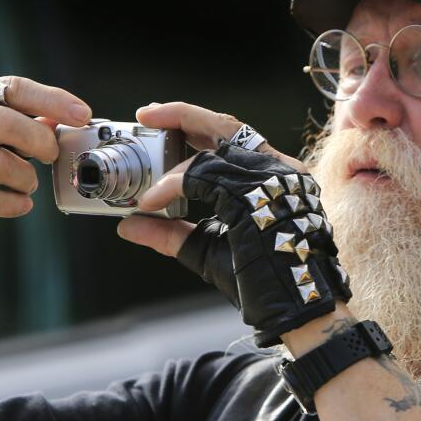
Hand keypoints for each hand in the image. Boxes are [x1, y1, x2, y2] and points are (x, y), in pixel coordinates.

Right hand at [0, 75, 91, 251]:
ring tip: (28, 183)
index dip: (51, 101)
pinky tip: (21, 203)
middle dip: (39, 141)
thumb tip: (65, 118)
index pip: (10, 88)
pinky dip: (12, 203)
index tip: (82, 115)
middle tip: (51, 154)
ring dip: (25, 177)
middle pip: (3, 122)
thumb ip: (14, 117)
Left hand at [118, 102, 349, 346]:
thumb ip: (169, 233)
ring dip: (171, 167)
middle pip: (226, 125)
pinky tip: (154, 201)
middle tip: (147, 116)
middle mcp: (278, 169)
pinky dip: (173, 186)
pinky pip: (205, 176)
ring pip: (212, 152)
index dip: (193, 123)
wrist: (292, 305)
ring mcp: (272, 179)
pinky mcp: (258, 194)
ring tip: (145, 187)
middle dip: (181, 115)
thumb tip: (128, 225)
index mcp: (273, 175)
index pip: (232, 135)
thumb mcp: (205, 248)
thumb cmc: (262, 279)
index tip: (159, 123)